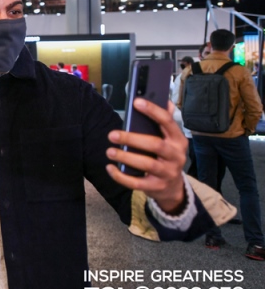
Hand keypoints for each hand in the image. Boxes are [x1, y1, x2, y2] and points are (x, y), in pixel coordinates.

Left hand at [105, 99, 186, 214]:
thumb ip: (165, 122)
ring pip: (147, 164)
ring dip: (126, 157)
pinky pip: (137, 183)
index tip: (136, 102)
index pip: (168, 122)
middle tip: (112, 135)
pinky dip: (121, 176)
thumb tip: (166, 101)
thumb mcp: (170, 139)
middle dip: (132, 139)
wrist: (174, 187)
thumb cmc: (166, 156)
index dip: (153, 111)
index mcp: (178, 140)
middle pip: (155, 145)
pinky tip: (110, 168)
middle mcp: (176, 156)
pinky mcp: (156, 187)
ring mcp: (167, 173)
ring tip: (110, 151)